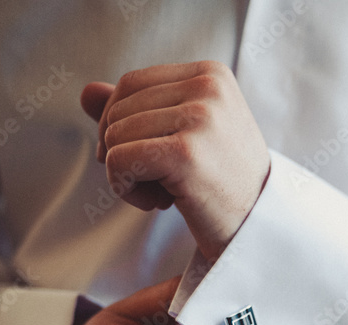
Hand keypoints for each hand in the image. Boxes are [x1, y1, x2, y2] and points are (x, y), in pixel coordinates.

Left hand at [80, 61, 270, 260]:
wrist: (261, 228)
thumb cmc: (223, 182)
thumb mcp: (185, 135)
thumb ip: (139, 109)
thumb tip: (85, 92)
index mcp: (210, 73)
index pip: (131, 83)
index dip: (122, 124)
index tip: (149, 159)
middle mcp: (208, 87)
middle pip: (118, 108)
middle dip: (123, 150)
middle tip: (159, 182)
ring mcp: (200, 118)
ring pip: (114, 135)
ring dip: (126, 174)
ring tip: (164, 193)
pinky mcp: (186, 153)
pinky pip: (119, 161)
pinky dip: (125, 188)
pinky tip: (157, 202)